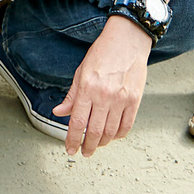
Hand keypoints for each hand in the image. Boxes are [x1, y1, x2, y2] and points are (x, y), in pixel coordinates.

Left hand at [56, 20, 150, 154]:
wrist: (127, 40)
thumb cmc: (103, 53)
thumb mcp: (81, 71)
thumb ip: (71, 96)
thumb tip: (59, 112)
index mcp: (87, 88)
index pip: (78, 122)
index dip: (73, 139)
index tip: (70, 149)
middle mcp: (104, 95)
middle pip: (94, 131)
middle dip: (87, 146)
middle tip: (83, 152)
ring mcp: (121, 99)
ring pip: (110, 132)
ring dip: (102, 143)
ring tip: (96, 145)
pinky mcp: (135, 101)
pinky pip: (126, 126)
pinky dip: (118, 136)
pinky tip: (112, 136)